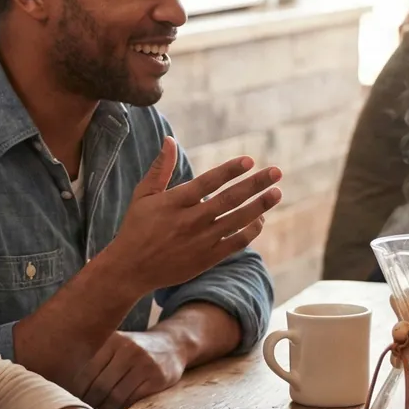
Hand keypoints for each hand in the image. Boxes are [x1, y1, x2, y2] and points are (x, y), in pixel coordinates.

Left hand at [72, 331, 186, 408]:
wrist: (173, 344)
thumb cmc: (136, 349)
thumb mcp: (118, 342)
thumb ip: (97, 356)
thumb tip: (65, 383)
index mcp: (113, 340)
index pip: (87, 371)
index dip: (77, 391)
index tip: (70, 402)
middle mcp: (128, 350)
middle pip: (100, 385)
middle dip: (89, 403)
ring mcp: (144, 364)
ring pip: (115, 395)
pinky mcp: (157, 379)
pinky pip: (132, 400)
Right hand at [102, 137, 282, 294]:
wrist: (131, 269)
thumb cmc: (136, 227)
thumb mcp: (143, 195)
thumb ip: (160, 168)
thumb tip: (170, 139)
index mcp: (175, 202)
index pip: (208, 182)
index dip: (230, 170)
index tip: (249, 160)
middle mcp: (191, 221)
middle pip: (230, 199)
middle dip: (255, 184)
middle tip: (277, 172)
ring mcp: (201, 241)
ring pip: (238, 221)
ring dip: (260, 206)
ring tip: (277, 192)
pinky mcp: (207, 258)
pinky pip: (236, 243)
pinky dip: (251, 231)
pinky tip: (261, 219)